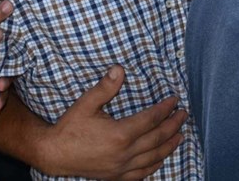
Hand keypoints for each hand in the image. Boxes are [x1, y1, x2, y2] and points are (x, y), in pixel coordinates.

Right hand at [37, 66, 185, 179]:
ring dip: (169, 145)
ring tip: (180, 135)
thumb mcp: (86, 103)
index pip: (151, 119)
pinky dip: (155, 164)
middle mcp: (124, 153)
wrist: (54, 153)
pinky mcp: (116, 176)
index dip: (165, 109)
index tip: (175, 100)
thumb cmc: (70, 127)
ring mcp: (121, 167)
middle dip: (173, 125)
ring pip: (153, 157)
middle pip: (157, 138)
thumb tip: (119, 69)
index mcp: (120, 134)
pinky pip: (142, 173)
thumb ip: (105, 87)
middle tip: (184, 115)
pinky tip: (161, 158)